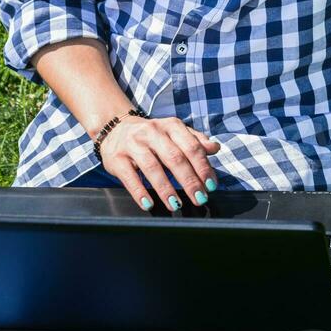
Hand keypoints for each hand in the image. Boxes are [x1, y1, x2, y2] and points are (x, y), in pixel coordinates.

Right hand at [98, 115, 220, 211]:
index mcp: (170, 126)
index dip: (203, 167)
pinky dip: (139, 192)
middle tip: (199, 198)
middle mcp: (152, 132)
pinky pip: (129, 176)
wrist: (115, 128)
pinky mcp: (117, 158)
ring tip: (176, 204)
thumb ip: (195, 140)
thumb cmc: (152, 136)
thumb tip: (215, 148)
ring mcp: (133, 144)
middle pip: (174, 157)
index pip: (191, 146)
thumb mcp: (174, 133)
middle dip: (189, 180)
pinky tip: (148, 204)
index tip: (211, 185)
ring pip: (152, 167)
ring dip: (166, 188)